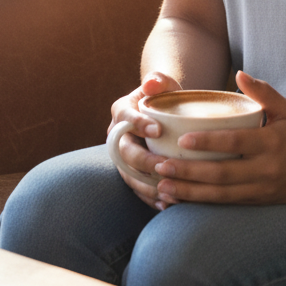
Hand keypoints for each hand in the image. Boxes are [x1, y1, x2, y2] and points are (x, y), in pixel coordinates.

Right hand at [108, 72, 181, 208]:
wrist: (164, 113)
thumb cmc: (165, 96)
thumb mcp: (163, 84)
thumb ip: (159, 80)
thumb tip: (153, 82)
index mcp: (121, 111)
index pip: (125, 117)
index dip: (138, 124)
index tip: (158, 130)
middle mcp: (117, 136)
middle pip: (125, 152)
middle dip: (145, 161)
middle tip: (167, 165)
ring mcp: (122, 157)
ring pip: (129, 175)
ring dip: (147, 185)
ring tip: (168, 191)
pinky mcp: (130, 173)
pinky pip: (137, 189)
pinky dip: (149, 198)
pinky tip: (166, 204)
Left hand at [152, 71, 285, 205]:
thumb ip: (263, 92)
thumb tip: (239, 74)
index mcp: (272, 143)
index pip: (236, 143)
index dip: (209, 142)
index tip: (183, 139)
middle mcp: (265, 170)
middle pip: (222, 174)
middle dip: (189, 171)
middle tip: (161, 164)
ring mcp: (260, 191)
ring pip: (219, 195)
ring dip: (189, 191)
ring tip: (162, 185)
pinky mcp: (256, 203)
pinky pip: (224, 204)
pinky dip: (200, 203)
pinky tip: (179, 199)